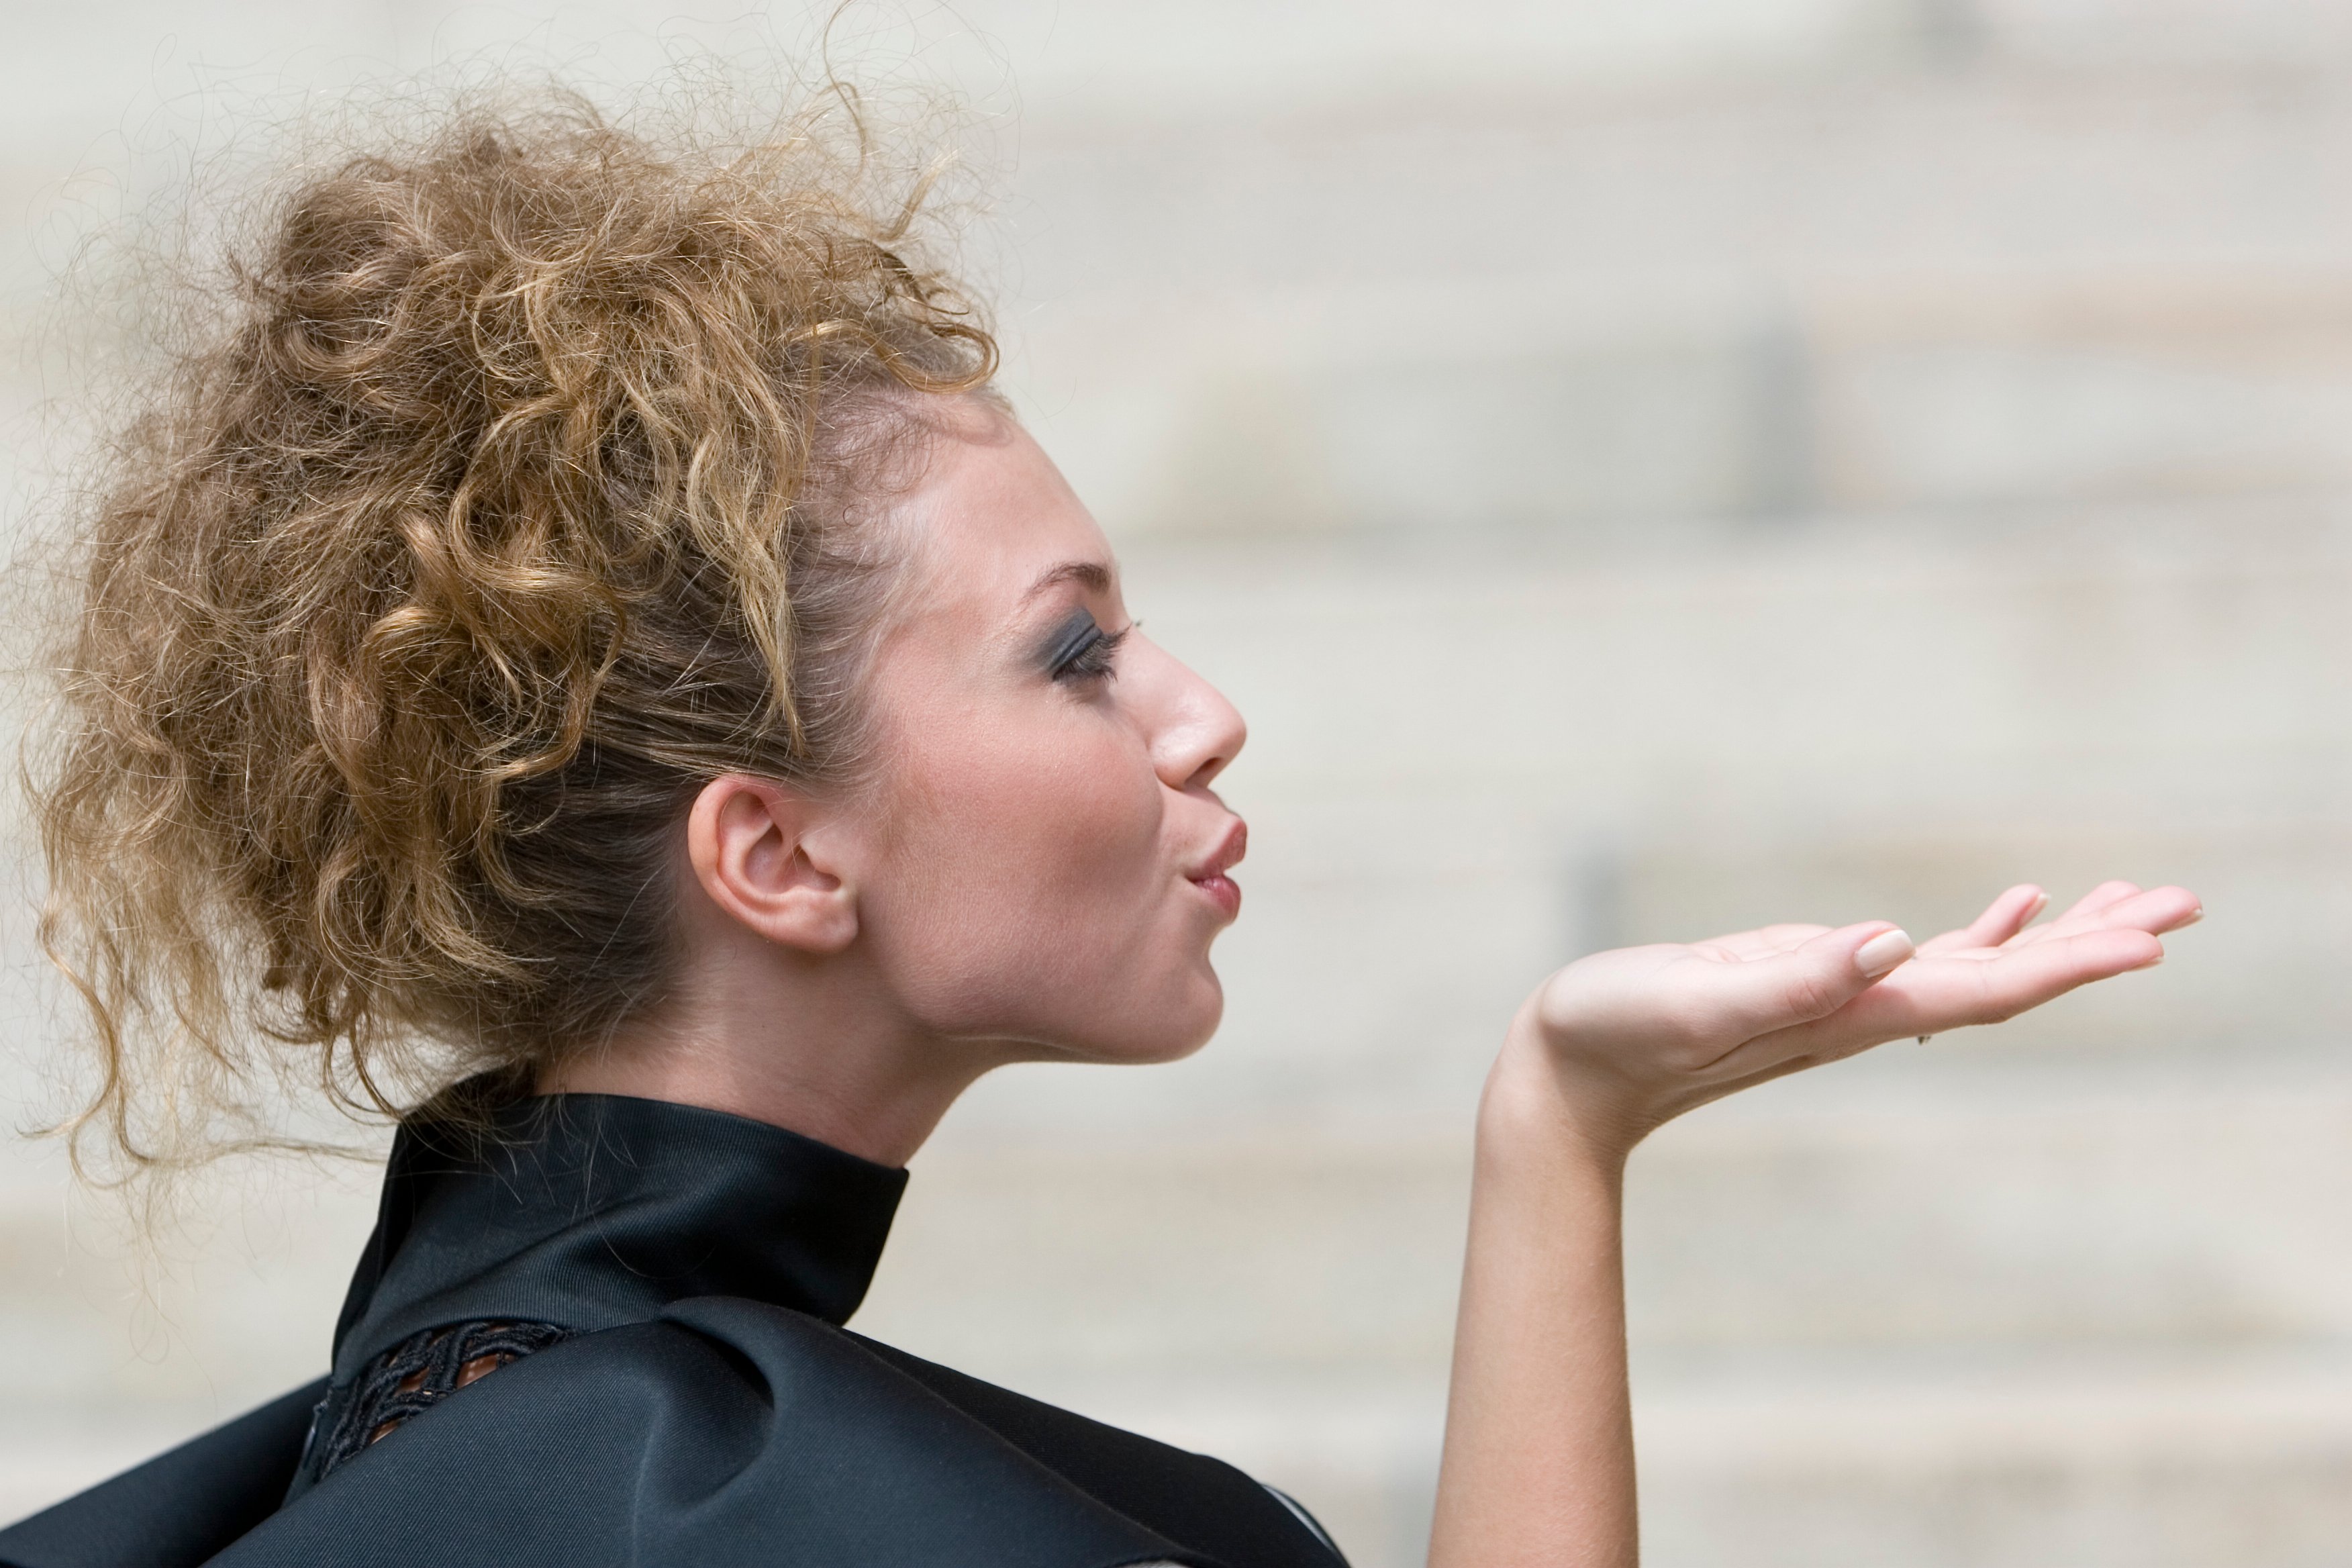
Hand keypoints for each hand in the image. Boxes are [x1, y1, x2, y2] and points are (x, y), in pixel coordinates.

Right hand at [1489, 881, 2201, 1164]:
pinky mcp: (1815, 983)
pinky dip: (1985, 932)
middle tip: (2185, 903)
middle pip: (2007, 980)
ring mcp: (1845, 1001)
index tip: (2152, 940)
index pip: (1983, 988)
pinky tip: (2020, 905)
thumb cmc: (1616, 1034)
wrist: (1569, 1079)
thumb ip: (1791, 978)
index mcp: (1848, 1015)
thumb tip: (1893, 944)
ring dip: (2061, 938)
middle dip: (2098, 943)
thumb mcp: (1696, 1000)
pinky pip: (1929, 960)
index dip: (2070, 961)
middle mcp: (1865, 1012)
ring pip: (1981, 968)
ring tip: (2138, 901)